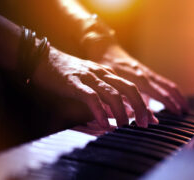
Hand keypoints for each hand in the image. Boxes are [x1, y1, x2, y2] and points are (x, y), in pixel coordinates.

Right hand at [32, 47, 157, 127]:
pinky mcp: (75, 83)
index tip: (151, 119)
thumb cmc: (66, 72)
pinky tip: (104, 123)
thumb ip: (103, 93)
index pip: (131, 88)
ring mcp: (89, 77)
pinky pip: (91, 98)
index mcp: (107, 73)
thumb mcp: (89, 80)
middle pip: (129, 89)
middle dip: (140, 107)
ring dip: (121, 112)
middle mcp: (102, 74)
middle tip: (145, 124)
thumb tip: (117, 111)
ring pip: (112, 94)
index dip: (143, 104)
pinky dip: (100, 111)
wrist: (42, 57)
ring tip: (124, 127)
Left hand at [99, 45, 188, 114]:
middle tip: (187, 113)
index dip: (170, 104)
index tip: (179, 114)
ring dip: (177, 95)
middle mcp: (146, 75)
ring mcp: (147, 72)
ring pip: (167, 84)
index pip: (160, 93)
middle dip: (179, 100)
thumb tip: (136, 115)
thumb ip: (125, 101)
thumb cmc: (106, 68)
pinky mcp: (146, 72)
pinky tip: (171, 97)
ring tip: (184, 107)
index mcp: (139, 79)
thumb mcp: (112, 86)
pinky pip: (162, 82)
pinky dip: (170, 90)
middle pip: (168, 88)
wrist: (105, 49)